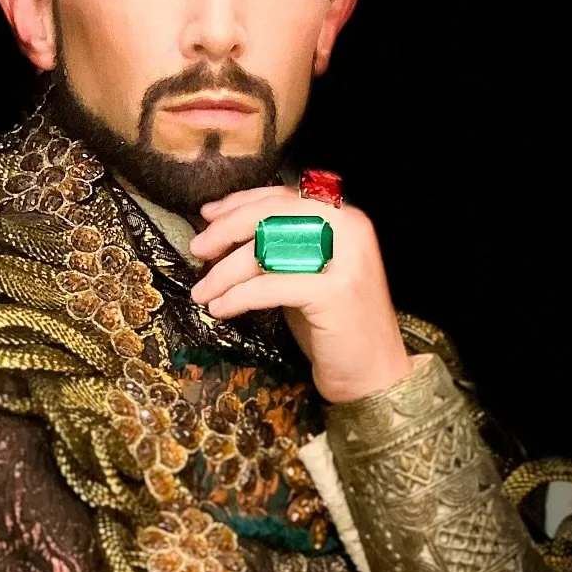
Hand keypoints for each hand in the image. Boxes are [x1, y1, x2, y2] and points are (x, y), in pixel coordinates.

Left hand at [188, 185, 413, 403]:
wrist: (373, 374)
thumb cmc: (333, 325)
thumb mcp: (307, 273)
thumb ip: (281, 246)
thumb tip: (224, 229)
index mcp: (345, 218)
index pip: (284, 197)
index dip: (241, 203)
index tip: (208, 216)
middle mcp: (350, 230)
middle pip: (273, 215)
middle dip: (227, 230)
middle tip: (198, 249)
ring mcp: (346, 260)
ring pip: (268, 251)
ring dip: (224, 272)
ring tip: (202, 291)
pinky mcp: (335, 293)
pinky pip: (270, 286)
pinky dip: (237, 297)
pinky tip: (220, 309)